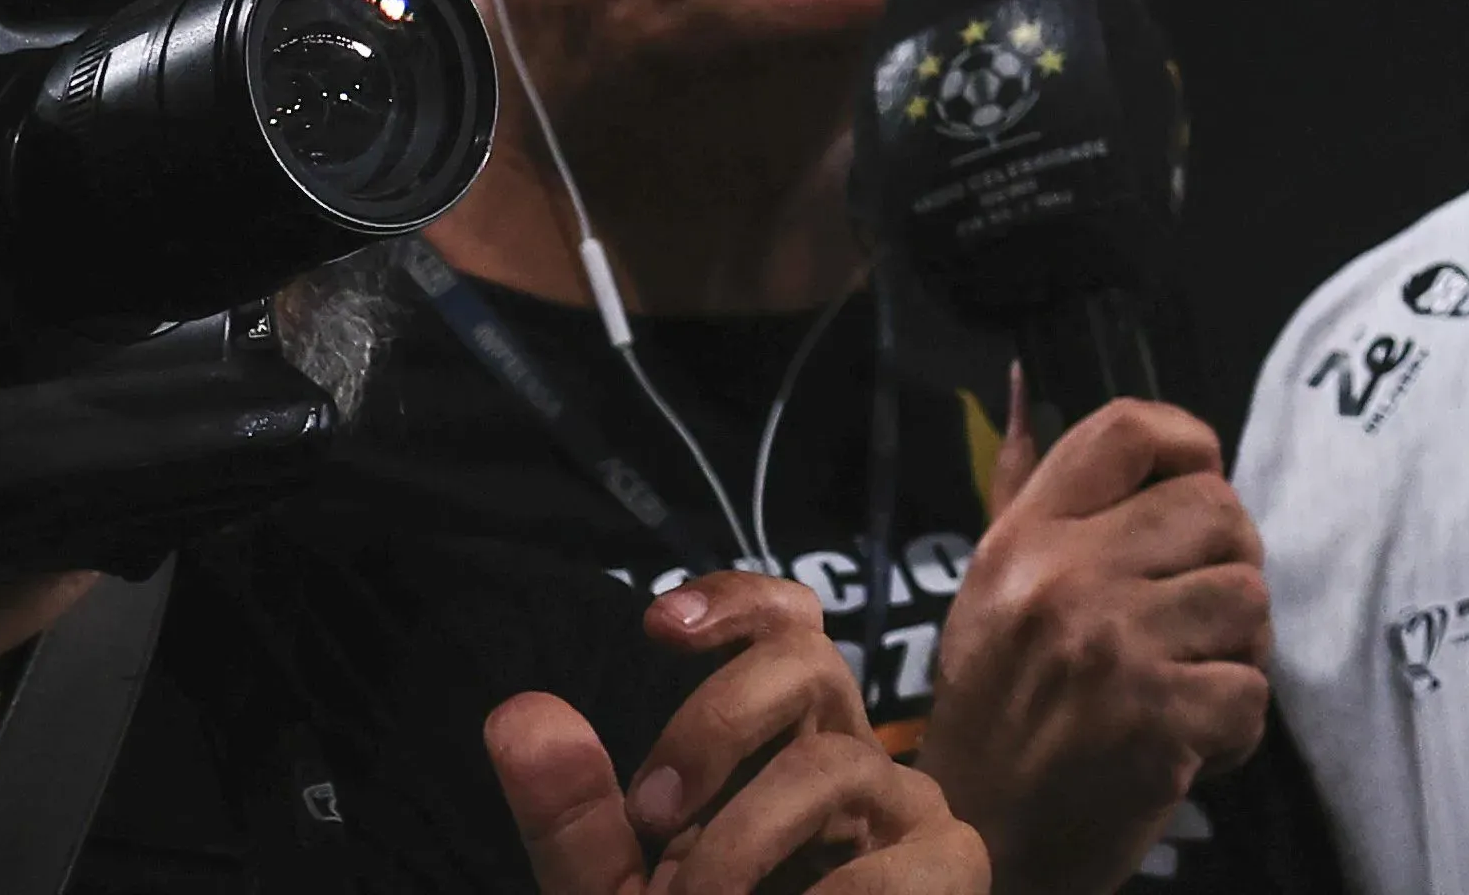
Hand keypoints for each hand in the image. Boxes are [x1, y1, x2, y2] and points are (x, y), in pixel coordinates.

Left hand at [491, 572, 985, 894]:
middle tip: (652, 812)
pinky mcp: (950, 867)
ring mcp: (907, 812)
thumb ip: (577, 823)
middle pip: (810, 662)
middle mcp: (852, 762)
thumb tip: (517, 710)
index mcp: (782, 752)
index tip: (656, 627)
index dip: (737, 601)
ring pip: (833, 766)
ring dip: (739, 843)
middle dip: (716, 722)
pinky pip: (885, 865)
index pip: (789, 629)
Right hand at [914, 404, 1264, 894]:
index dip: (1189, 443)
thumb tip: (1027, 385)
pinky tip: (1183, 749)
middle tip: (1189, 629)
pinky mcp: (1156, 719)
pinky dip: (1233, 732)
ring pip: (1250, 599)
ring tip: (1179, 691)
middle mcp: (1062, 578)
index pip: (1126, 428)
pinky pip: (1253, 691)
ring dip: (1235, 656)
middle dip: (1226, 570)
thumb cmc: (998, 715)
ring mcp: (1110, 647)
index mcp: (1022, 541)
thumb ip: (1022, 492)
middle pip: (1220, 511)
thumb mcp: (991, 594)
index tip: (1199, 487)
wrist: (979, 846)